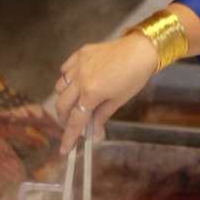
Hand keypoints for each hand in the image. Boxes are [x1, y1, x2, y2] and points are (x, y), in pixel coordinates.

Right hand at [55, 32, 157, 154]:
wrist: (140, 50)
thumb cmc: (134, 77)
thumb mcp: (119, 100)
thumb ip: (101, 117)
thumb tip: (93, 135)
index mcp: (91, 93)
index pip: (75, 120)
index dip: (69, 137)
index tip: (64, 150)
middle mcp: (80, 79)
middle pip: (62, 105)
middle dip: (64, 119)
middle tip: (71, 126)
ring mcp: (78, 65)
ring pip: (59, 87)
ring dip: (64, 100)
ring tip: (75, 104)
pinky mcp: (79, 54)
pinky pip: (64, 70)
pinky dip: (66, 80)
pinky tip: (76, 84)